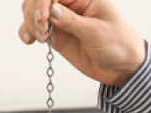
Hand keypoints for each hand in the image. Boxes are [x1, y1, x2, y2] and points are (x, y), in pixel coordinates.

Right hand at [18, 0, 145, 86]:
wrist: (123, 68)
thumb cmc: (119, 44)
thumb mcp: (97, 32)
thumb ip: (72, 21)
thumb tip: (52, 11)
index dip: (43, 2)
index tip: (43, 19)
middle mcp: (71, 5)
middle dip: (34, 13)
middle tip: (42, 31)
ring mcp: (62, 20)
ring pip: (33, 12)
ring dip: (29, 23)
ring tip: (40, 38)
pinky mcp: (57, 35)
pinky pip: (35, 29)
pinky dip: (27, 32)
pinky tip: (31, 40)